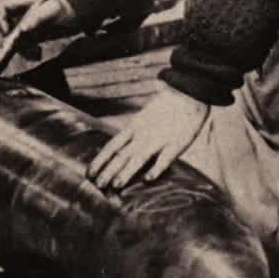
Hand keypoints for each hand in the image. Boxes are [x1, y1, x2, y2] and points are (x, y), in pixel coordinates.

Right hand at [0, 0, 84, 87]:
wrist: (83, 12)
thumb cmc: (68, 6)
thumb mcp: (54, 10)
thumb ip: (39, 17)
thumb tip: (24, 29)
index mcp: (25, 2)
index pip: (4, 10)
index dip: (1, 21)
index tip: (7, 34)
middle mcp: (24, 14)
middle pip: (8, 28)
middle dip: (12, 40)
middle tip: (21, 48)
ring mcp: (30, 25)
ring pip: (16, 40)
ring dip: (22, 49)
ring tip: (35, 53)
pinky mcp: (36, 35)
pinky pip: (26, 46)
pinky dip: (29, 53)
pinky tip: (38, 54)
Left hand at [87, 89, 209, 190]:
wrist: (189, 92)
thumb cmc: (168, 107)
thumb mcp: (145, 116)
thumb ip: (135, 132)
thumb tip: (121, 146)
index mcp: (135, 126)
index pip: (112, 145)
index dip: (100, 160)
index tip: (89, 172)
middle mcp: (143, 134)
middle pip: (122, 154)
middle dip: (109, 170)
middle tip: (98, 185)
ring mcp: (159, 139)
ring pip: (139, 157)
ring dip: (127, 172)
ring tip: (116, 185)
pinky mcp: (177, 143)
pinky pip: (165, 158)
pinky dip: (156, 169)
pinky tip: (148, 179)